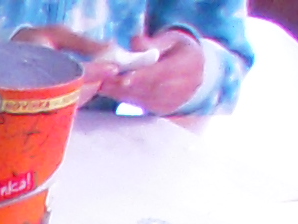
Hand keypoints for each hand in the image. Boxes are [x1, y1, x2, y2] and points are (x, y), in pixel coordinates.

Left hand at [91, 24, 209, 109]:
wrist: (194, 68)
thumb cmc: (177, 50)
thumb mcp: (169, 40)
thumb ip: (152, 42)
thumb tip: (135, 41)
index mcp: (189, 63)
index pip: (164, 73)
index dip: (143, 76)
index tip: (124, 79)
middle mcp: (186, 84)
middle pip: (152, 88)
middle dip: (126, 86)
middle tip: (103, 82)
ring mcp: (177, 99)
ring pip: (146, 99)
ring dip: (122, 94)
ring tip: (103, 86)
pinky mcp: (166, 108)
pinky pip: (144, 106)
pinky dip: (127, 99)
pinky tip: (113, 92)